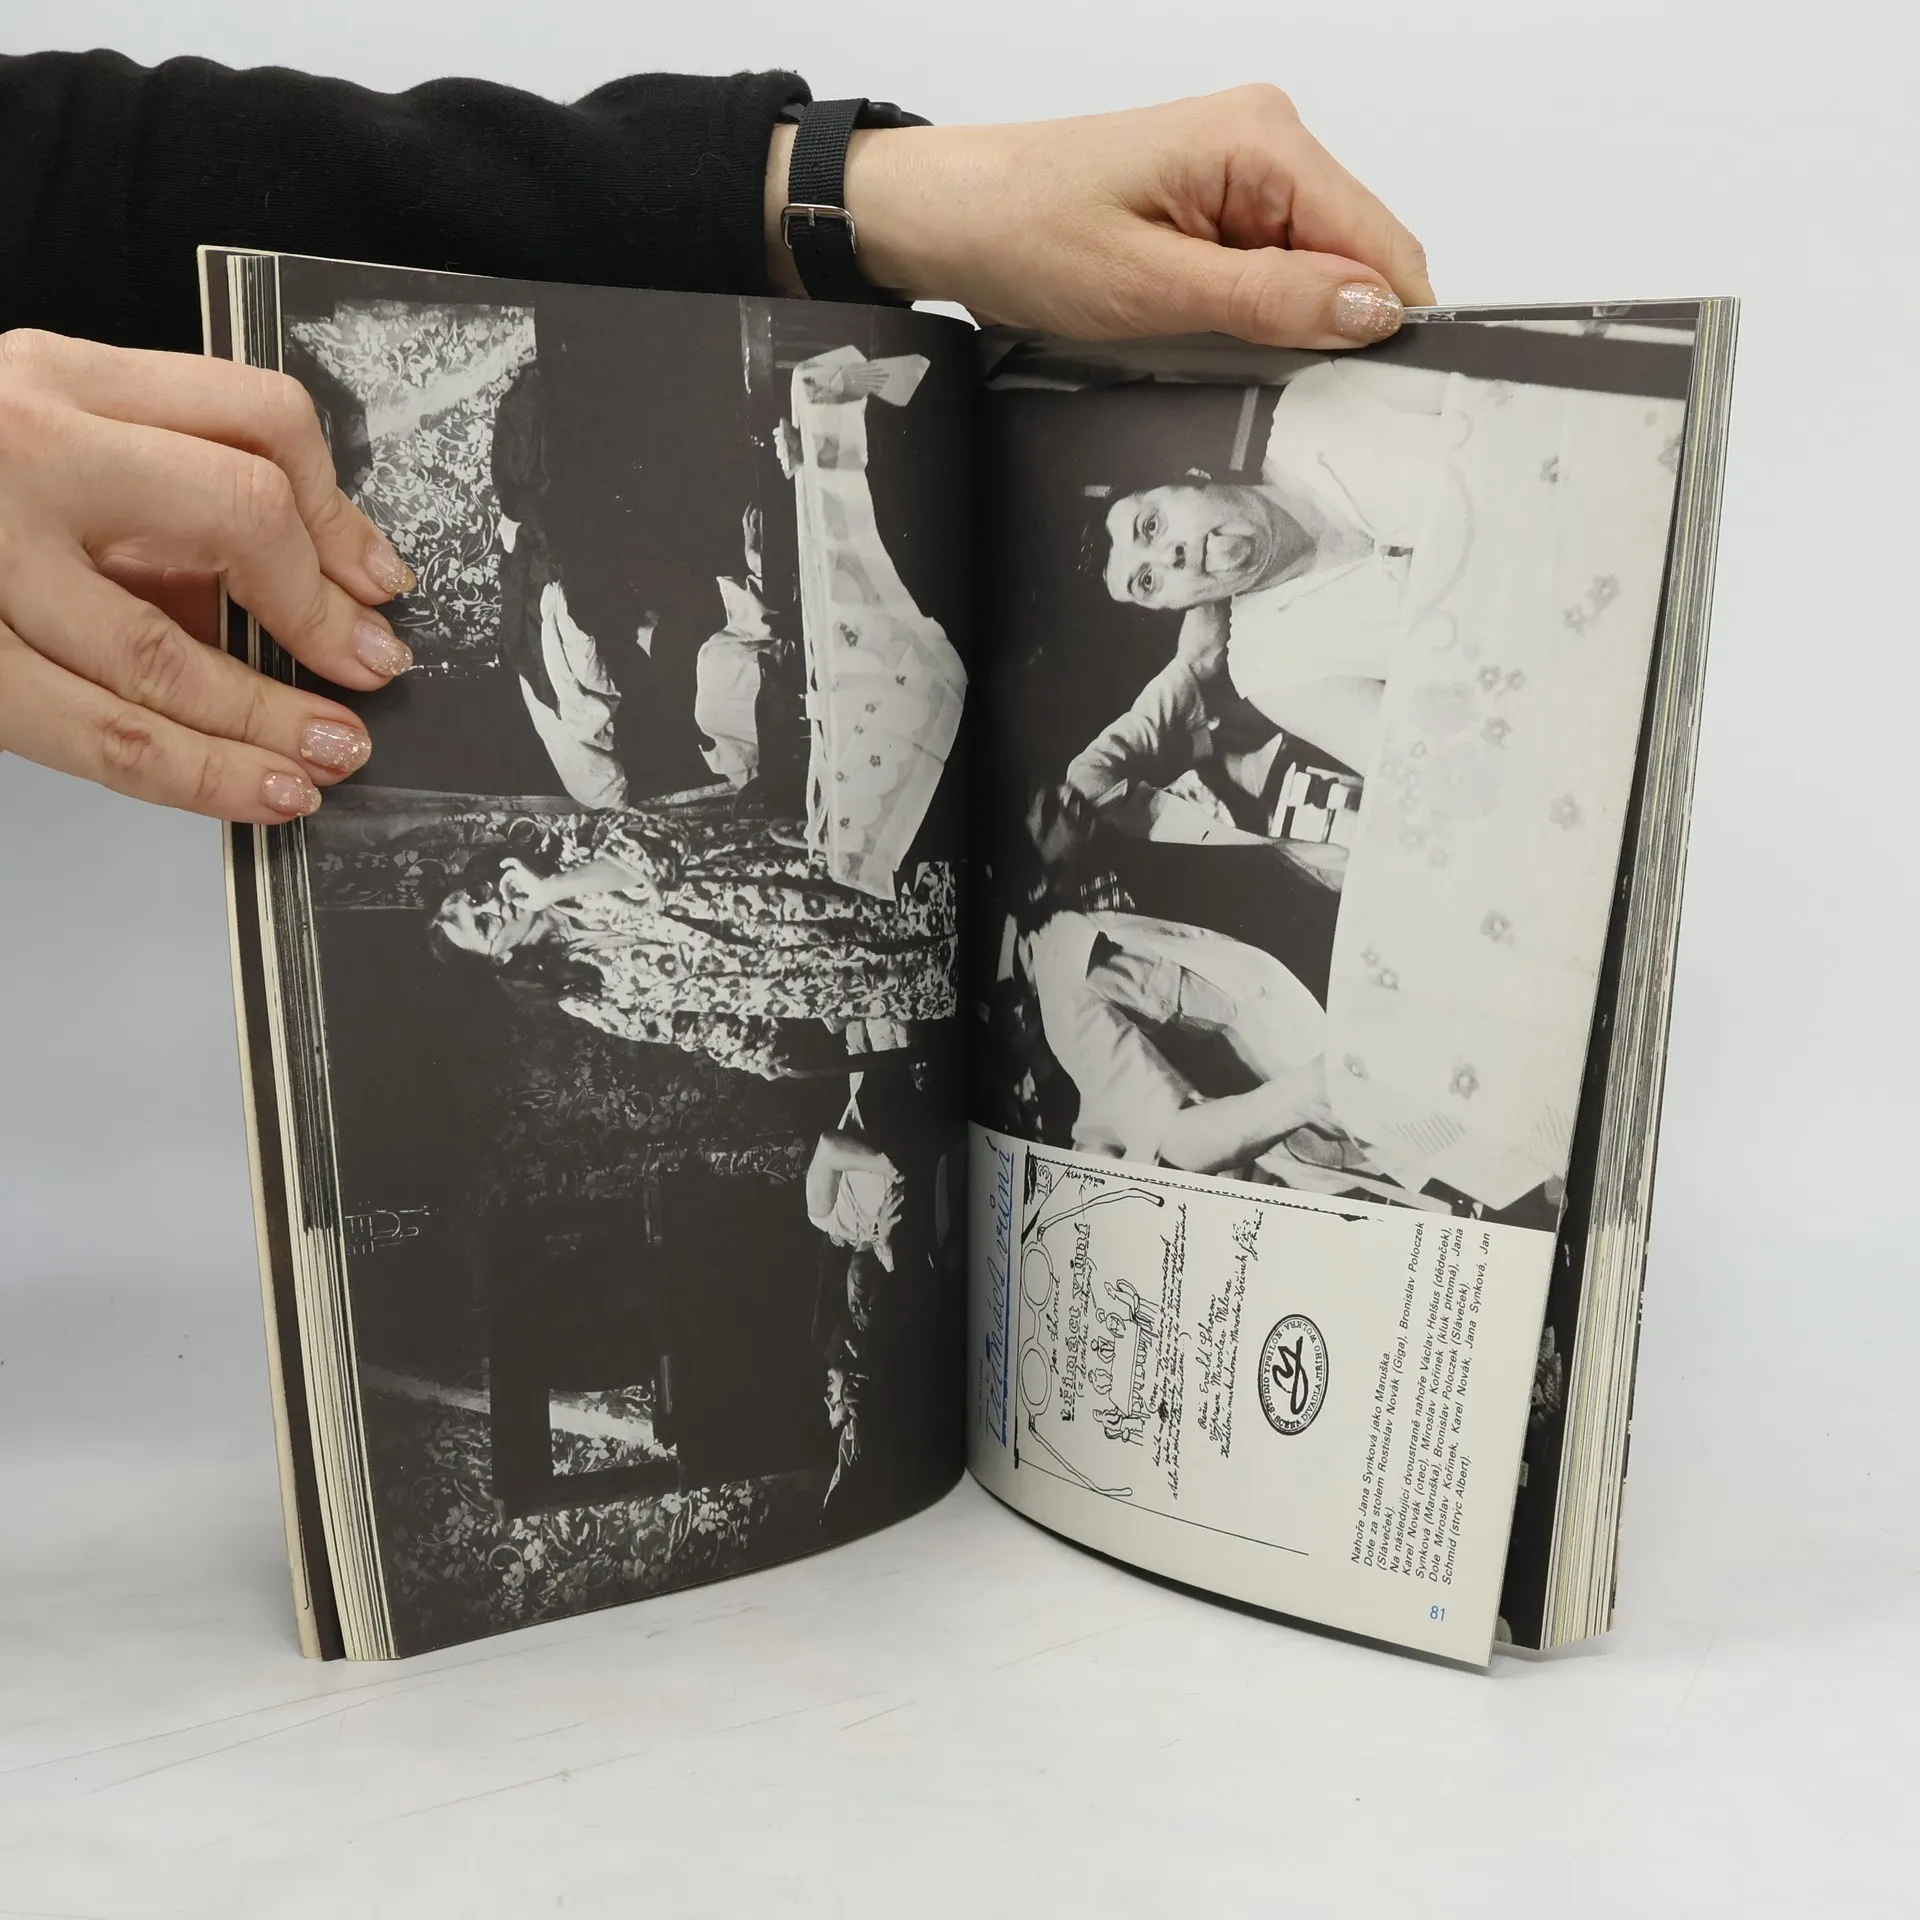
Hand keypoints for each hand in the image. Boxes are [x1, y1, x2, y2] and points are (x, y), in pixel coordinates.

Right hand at [0, 330, 417, 821]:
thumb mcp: (48, 436)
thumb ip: (159, 493)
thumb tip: (316, 590)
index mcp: (61, 377)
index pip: (257, 417)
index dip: (340, 513)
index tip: (379, 582)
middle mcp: (23, 446)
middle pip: (235, 515)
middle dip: (322, 614)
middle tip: (372, 673)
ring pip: (164, 654)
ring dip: (270, 720)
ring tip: (329, 755)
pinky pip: (94, 731)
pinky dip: (194, 773)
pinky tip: (258, 788)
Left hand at [495, 857, 543, 915]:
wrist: (551, 890)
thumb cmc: (544, 899)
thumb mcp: (531, 905)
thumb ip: (521, 903)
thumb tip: (512, 899)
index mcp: (528, 887)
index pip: (516, 888)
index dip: (510, 894)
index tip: (509, 901)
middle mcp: (525, 879)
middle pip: (510, 882)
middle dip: (505, 890)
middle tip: (507, 898)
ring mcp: (524, 873)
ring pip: (509, 874)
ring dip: (503, 884)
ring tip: (504, 892)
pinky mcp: (524, 868)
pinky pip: (515, 861)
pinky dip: (507, 861)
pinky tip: (501, 865)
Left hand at [767, 88, 1432, 348]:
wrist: (949, 214)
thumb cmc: (1023, 229)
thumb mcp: (1153, 286)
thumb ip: (1273, 301)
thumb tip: (1373, 311)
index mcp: (1263, 139)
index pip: (1381, 242)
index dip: (1380, 322)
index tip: (1362, 388)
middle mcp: (1265, 139)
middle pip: (1355, 256)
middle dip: (1325, 323)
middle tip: (1252, 367)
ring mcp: (1242, 171)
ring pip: (1314, 269)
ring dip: (1279, 319)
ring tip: (1199, 334)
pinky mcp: (1216, 201)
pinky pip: (1270, 267)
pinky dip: (1248, 308)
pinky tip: (1193, 321)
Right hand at [873, 1181, 906, 1250]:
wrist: (882, 1237)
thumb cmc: (885, 1223)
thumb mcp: (885, 1212)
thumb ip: (888, 1204)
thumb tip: (892, 1194)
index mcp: (883, 1207)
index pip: (887, 1195)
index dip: (891, 1188)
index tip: (897, 1181)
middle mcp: (883, 1211)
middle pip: (889, 1199)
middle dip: (895, 1192)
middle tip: (902, 1186)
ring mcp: (884, 1217)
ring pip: (891, 1208)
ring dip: (896, 1202)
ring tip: (903, 1197)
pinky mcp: (887, 1225)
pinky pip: (892, 1221)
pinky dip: (896, 1218)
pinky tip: (901, 1216)